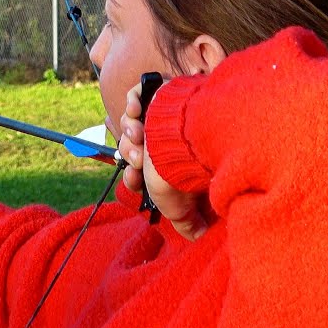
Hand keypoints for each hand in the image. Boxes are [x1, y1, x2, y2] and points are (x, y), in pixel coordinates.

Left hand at [118, 84, 209, 240]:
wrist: (185, 143)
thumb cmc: (181, 173)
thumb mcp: (178, 207)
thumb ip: (186, 221)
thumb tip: (198, 234)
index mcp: (166, 160)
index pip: (139, 166)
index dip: (132, 174)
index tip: (134, 176)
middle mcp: (163, 137)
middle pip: (132, 144)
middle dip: (130, 153)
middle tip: (139, 158)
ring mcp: (161, 114)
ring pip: (131, 122)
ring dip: (130, 131)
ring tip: (140, 135)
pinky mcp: (160, 94)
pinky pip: (136, 94)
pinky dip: (132, 102)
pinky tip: (137, 111)